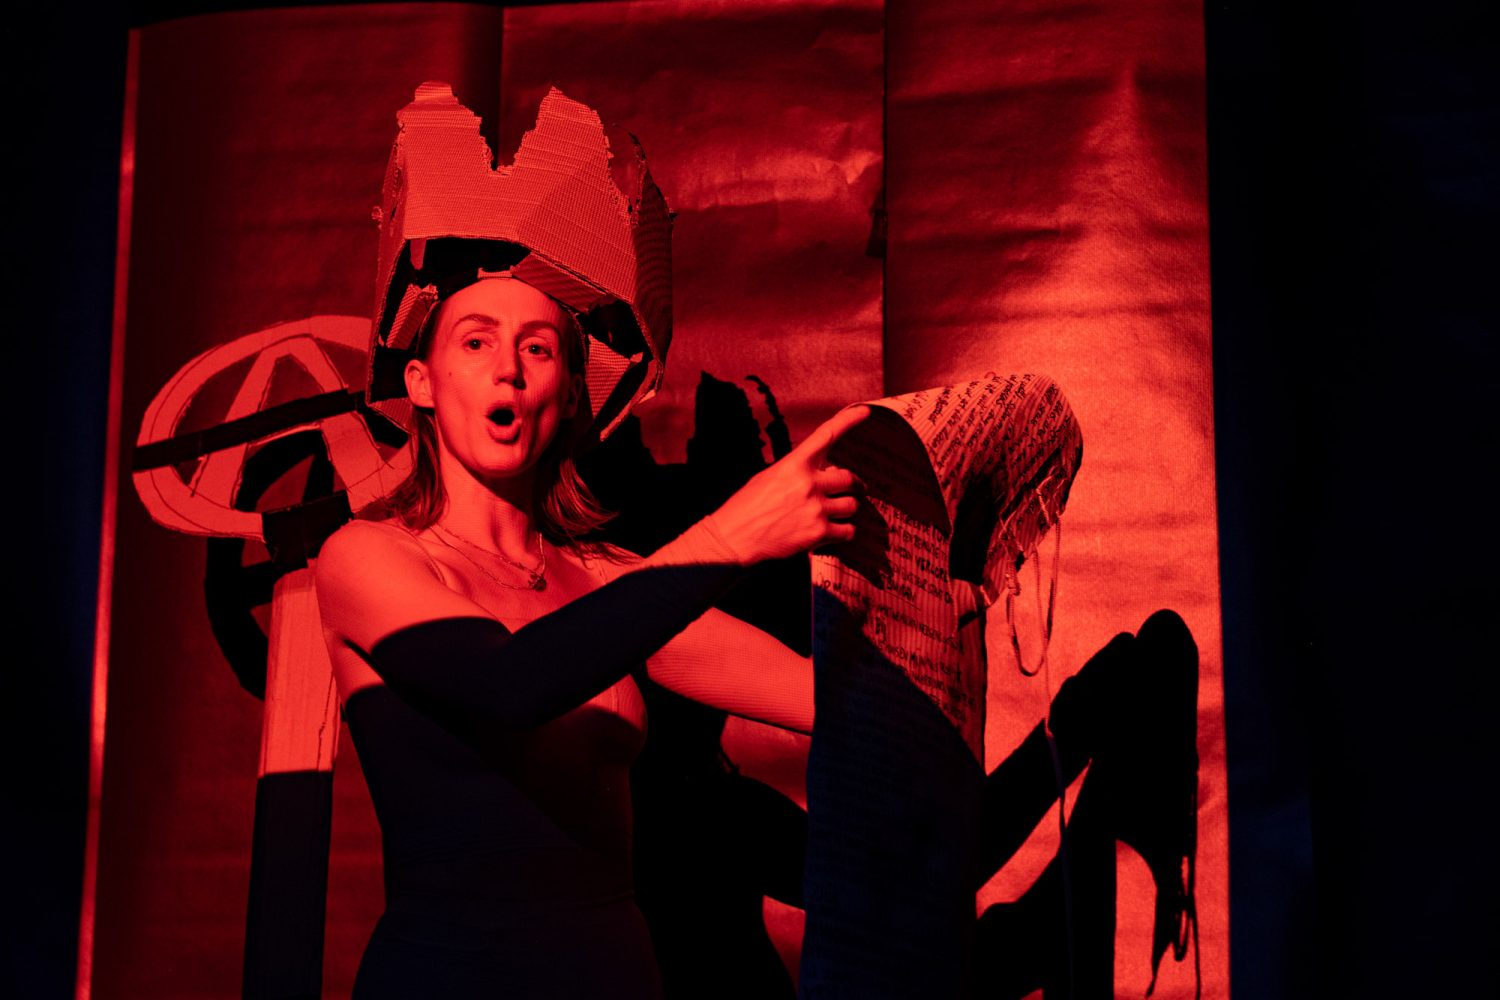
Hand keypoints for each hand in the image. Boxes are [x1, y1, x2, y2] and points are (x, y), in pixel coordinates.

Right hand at [705, 405, 868, 563]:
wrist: (733, 537)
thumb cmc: (747, 506)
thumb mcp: (770, 477)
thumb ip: (798, 472)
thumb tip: (825, 475)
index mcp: (794, 464)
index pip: (826, 435)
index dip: (848, 421)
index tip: (865, 412)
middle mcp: (808, 483)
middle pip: (849, 478)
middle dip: (854, 485)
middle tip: (855, 489)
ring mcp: (815, 508)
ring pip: (852, 505)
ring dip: (846, 509)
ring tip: (835, 514)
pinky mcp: (818, 533)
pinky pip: (848, 531)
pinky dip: (843, 532)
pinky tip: (832, 532)